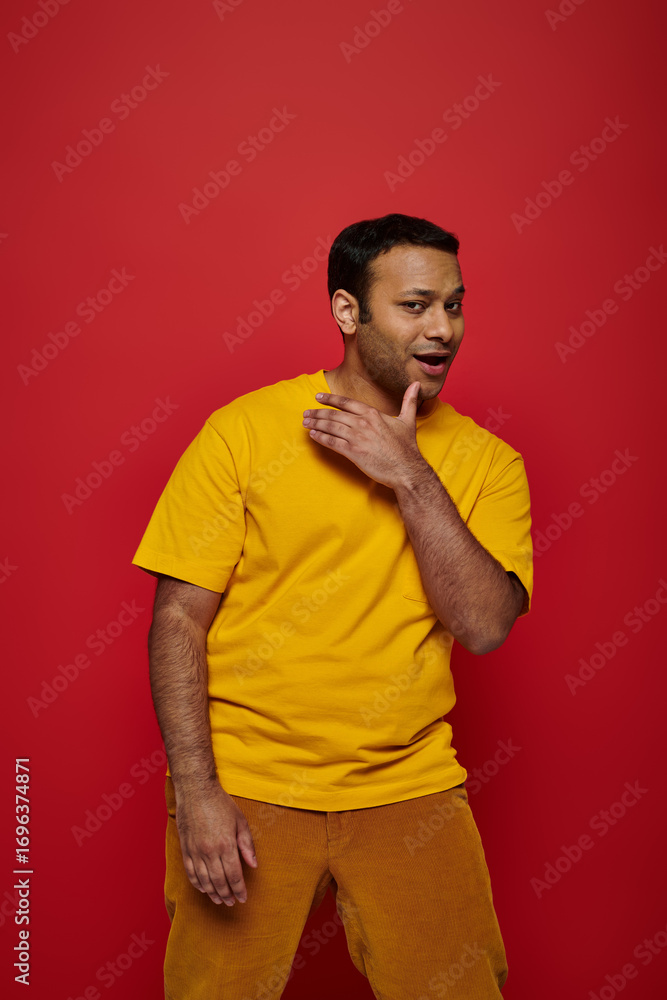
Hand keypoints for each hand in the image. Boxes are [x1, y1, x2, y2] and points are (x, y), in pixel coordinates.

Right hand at [174, 780, 257, 905]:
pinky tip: (203, 888)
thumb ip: (247, 845)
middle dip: (227, 895)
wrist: (196, 791)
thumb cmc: (221, 804)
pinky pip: (190, 872)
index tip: (243, 898)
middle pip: (219, 881)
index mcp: (226, 844)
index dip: (239, 890)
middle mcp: (210, 851)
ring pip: (204, 880)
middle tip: (232, 902)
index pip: (234, 875)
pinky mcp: (185, 848)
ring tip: (219, 900)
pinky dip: (197, 884)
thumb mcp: (240, 821)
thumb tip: (253, 865)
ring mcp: (195, 851)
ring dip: (212, 893)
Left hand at [302, 381, 425, 488]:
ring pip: (330, 427)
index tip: (318, 397)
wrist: (406, 469)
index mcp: (373, 414)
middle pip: (334, 415)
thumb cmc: (407, 447)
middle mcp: (362, 423)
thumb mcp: (408, 420)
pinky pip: (332, 443)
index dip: (330, 399)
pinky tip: (313, 435)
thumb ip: (409, 401)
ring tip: (306, 423)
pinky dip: (321, 438)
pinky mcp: (353, 452)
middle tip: (306, 413)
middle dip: (317, 413)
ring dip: (316, 424)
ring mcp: (357, 438)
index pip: (346, 403)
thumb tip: (417, 384)